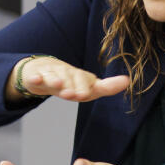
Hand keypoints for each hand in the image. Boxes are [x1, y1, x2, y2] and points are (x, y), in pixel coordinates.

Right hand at [8, 56, 128, 103]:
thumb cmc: (69, 82)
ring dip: (57, 81)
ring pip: (55, 76)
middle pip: (72, 79)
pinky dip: (36, 78)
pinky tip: (36, 80)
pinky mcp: (37, 75)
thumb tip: (128, 80)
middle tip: (76, 95)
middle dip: (74, 86)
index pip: (88, 81)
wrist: (42, 70)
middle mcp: (68, 72)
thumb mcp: (87, 86)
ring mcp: (52, 73)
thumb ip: (107, 86)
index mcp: (81, 77)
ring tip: (59, 85)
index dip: (90, 86)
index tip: (91, 92)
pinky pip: (36, 76)